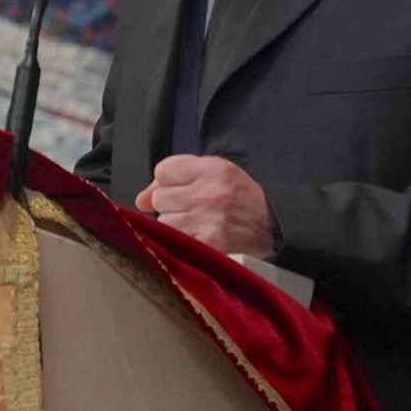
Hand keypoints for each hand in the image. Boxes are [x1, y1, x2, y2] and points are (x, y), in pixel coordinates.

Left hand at [138, 155, 274, 257]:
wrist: (270, 225)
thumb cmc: (238, 196)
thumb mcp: (214, 174)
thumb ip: (175, 178)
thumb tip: (140, 200)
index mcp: (212, 168)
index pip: (163, 170)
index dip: (168, 182)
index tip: (181, 189)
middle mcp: (209, 192)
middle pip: (160, 198)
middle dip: (171, 205)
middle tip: (191, 209)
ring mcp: (208, 218)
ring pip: (164, 221)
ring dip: (174, 225)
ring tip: (195, 224)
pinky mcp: (209, 242)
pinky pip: (174, 240)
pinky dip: (180, 241)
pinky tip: (196, 237)